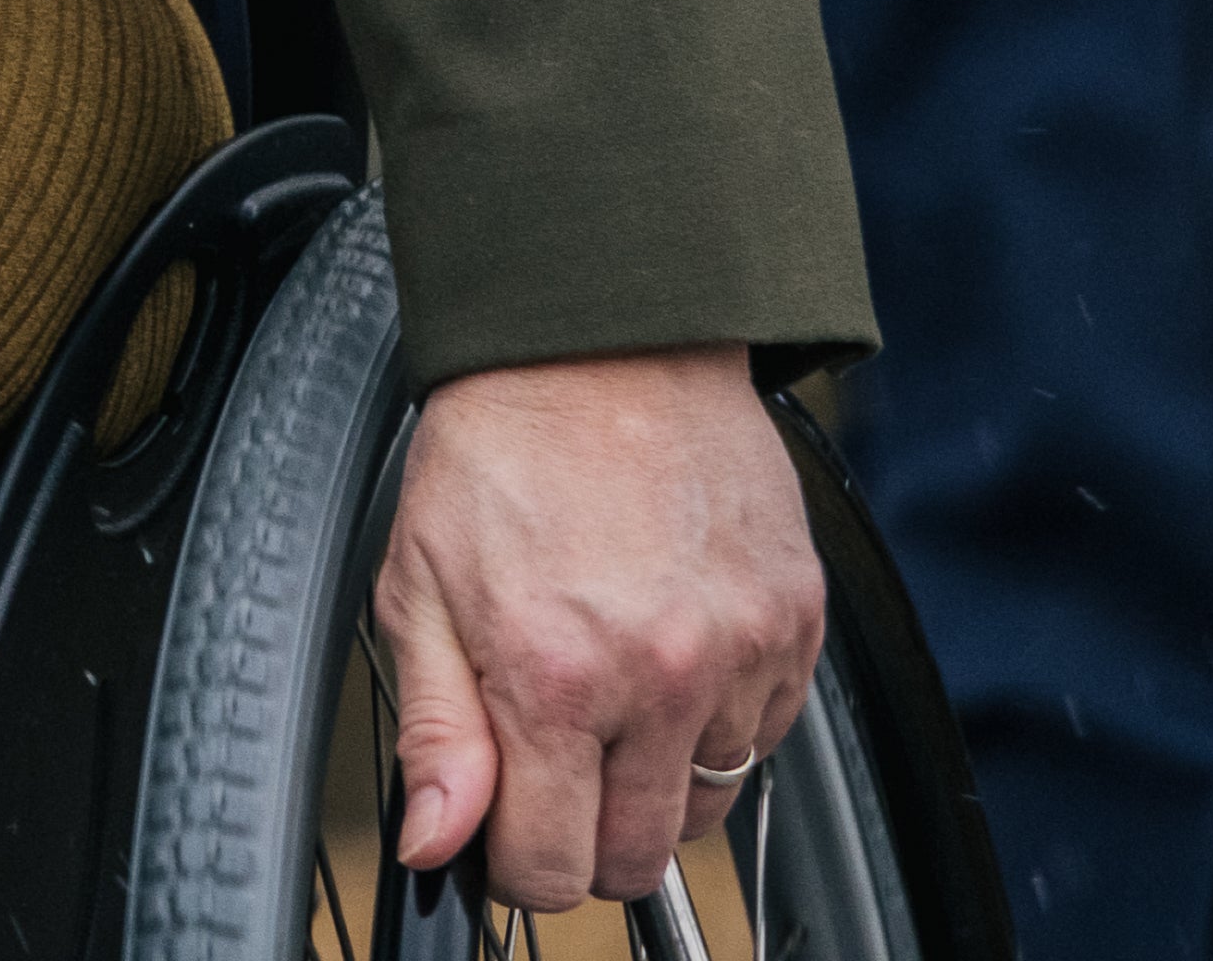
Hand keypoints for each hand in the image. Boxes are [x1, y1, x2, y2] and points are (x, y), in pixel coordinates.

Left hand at [371, 346, 823, 912]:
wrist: (604, 346)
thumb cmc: (503, 452)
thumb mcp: (417, 587)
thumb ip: (436, 731)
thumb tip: (439, 843)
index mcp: (554, 675)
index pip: (550, 866)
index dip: (517, 863)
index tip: (507, 827)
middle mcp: (659, 675)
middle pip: (636, 856)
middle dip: (586, 835)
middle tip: (555, 763)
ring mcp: (739, 652)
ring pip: (705, 805)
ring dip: (655, 778)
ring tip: (612, 692)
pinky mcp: (795, 622)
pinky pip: (764, 736)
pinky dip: (718, 721)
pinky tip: (671, 655)